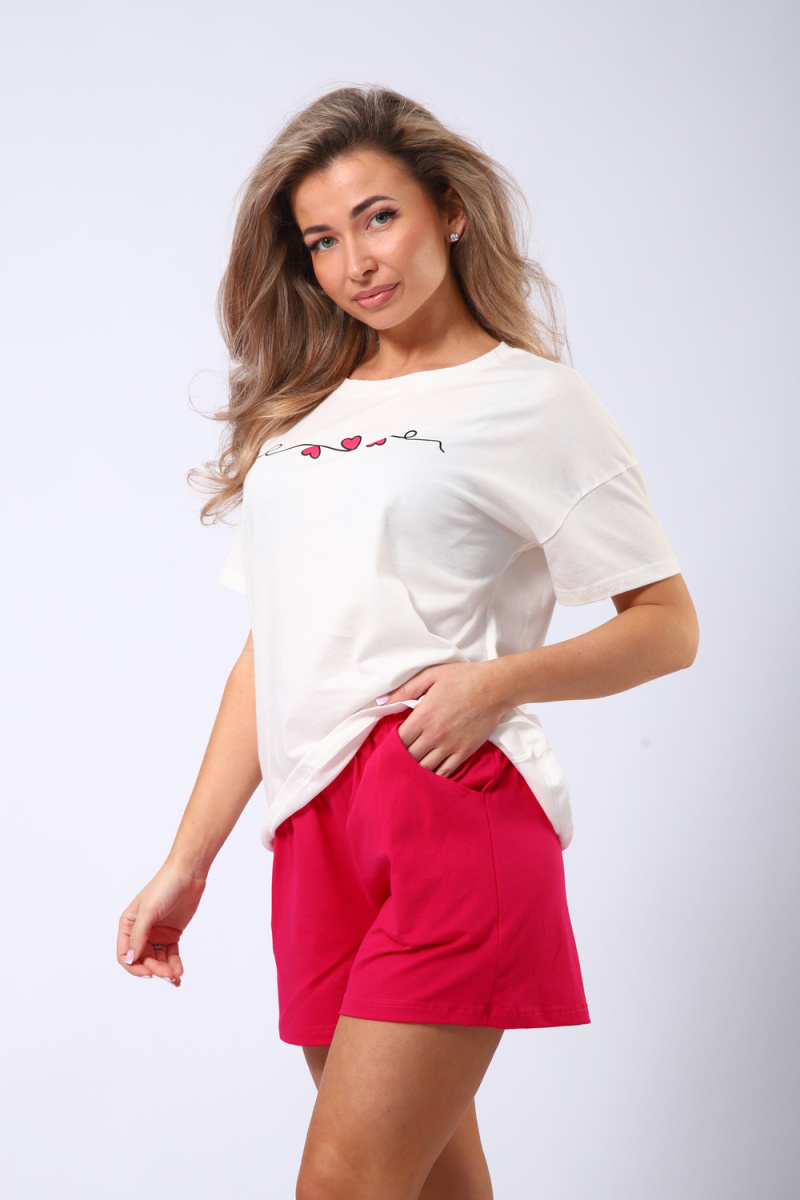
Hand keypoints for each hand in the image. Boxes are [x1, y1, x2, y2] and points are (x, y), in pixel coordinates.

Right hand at [116, 860, 206, 986]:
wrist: (189, 874)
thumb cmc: (165, 886)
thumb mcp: (149, 911)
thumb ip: (139, 936)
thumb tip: (129, 959)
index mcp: (128, 924)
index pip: (124, 954)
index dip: (134, 967)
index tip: (148, 974)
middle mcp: (140, 931)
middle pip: (143, 960)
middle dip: (155, 969)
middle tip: (168, 975)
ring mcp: (156, 934)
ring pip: (157, 960)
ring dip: (165, 971)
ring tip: (176, 977)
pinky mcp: (172, 934)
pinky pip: (170, 955)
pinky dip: (174, 965)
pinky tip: (179, 972)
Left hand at [378, 660, 507, 776]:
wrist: (495, 687)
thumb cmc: (463, 677)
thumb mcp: (430, 675)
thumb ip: (405, 689)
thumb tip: (382, 701)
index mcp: (423, 716)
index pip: (398, 740)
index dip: (391, 744)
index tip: (390, 744)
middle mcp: (434, 734)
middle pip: (409, 757)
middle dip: (401, 759)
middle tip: (398, 759)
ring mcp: (450, 745)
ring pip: (425, 768)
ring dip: (416, 769)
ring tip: (411, 769)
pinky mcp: (465, 752)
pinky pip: (446, 772)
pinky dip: (435, 776)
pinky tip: (430, 775)